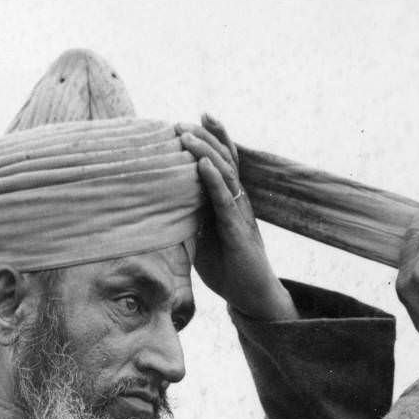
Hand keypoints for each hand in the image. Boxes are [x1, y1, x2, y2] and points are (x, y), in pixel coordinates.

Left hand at [176, 114, 297, 320]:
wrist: (252, 296)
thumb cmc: (228, 270)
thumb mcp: (203, 241)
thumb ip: (192, 222)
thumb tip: (167, 211)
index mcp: (229, 203)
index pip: (221, 164)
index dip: (210, 141)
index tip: (189, 122)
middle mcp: (237, 203)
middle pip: (224, 161)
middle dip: (205, 138)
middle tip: (181, 122)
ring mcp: (240, 214)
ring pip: (225, 174)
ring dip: (205, 152)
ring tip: (186, 135)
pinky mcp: (238, 230)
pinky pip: (225, 200)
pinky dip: (213, 180)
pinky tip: (202, 165)